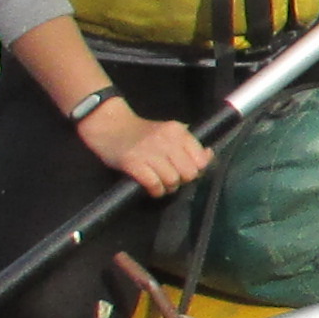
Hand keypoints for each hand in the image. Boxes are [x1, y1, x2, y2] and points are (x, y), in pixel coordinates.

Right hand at [81, 101, 219, 196]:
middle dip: (183, 180)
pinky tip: (151, 187)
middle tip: (172, 178)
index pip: (201, 160)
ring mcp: (149, 151)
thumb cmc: (142, 132)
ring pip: (173, 180)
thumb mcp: (169, 131)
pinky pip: (154, 185)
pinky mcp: (133, 162)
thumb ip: (188, 143)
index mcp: (178, 131)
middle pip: (189, 173)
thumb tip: (208, 156)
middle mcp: (166, 139)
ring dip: (168, 187)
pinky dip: (155, 191)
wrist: (110, 126)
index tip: (186, 171)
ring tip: (160, 183)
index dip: (196, 170)